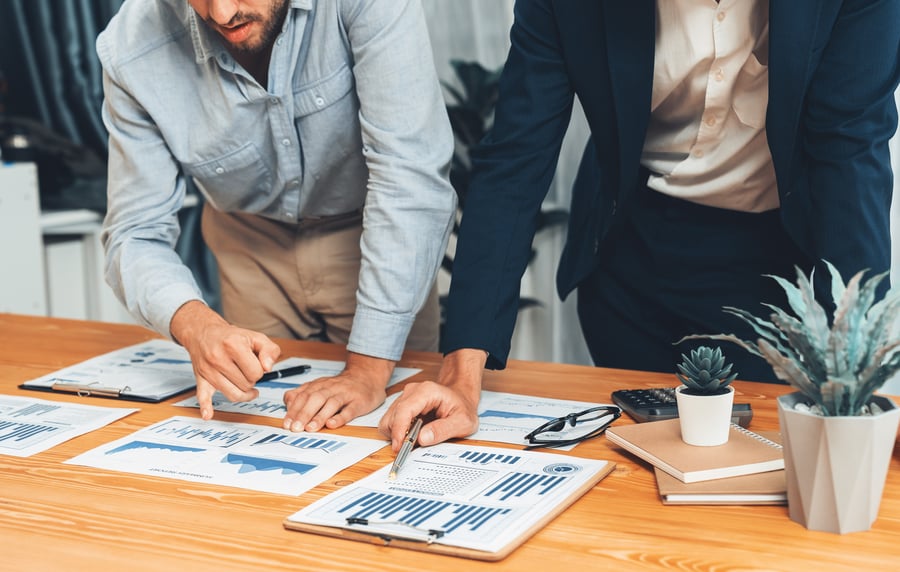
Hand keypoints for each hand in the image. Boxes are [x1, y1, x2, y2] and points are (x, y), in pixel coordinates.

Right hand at [170, 300, 280, 419]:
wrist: (204, 333)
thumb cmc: (232, 337)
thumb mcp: (256, 337)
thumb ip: (270, 350)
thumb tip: (268, 368)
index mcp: (233, 345)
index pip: (255, 373)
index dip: (260, 371)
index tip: (255, 365)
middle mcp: (218, 358)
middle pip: (245, 385)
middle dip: (251, 380)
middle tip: (247, 371)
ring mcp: (208, 371)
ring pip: (232, 395)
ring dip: (243, 392)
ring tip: (246, 386)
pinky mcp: (201, 379)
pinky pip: (203, 396)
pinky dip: (205, 407)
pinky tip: (207, 415)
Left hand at [282, 351, 393, 431]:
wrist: (367, 377)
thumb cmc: (340, 387)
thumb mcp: (319, 387)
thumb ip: (303, 395)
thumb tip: (288, 405)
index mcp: (319, 385)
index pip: (303, 396)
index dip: (294, 410)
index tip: (286, 424)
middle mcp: (331, 388)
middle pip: (315, 399)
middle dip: (303, 414)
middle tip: (295, 428)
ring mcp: (345, 394)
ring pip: (331, 404)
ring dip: (319, 416)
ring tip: (310, 428)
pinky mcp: (359, 402)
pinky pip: (349, 410)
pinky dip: (340, 417)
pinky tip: (332, 424)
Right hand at [379, 348, 485, 450]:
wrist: (461, 398)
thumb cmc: (463, 407)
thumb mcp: (463, 422)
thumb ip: (443, 430)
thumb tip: (422, 439)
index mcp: (427, 391)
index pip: (405, 410)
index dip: (399, 430)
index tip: (400, 447)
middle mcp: (412, 392)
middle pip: (393, 416)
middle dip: (399, 436)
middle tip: (411, 449)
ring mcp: (405, 398)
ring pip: (389, 420)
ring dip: (398, 435)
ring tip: (415, 440)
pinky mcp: (401, 406)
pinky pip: (391, 423)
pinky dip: (398, 433)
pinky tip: (412, 436)